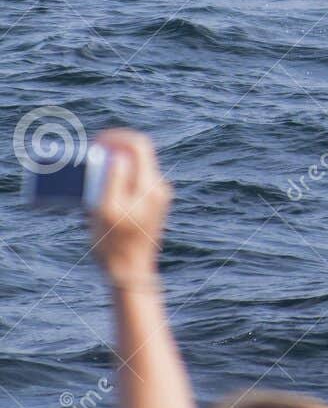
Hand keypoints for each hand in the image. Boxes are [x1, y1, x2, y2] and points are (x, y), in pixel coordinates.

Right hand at [89, 129, 172, 284]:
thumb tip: (118, 155)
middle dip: (112, 149)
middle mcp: (158, 187)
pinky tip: (99, 187)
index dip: (116, 136)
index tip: (95, 141)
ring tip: (90, 171)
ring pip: (136, 167)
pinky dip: (118, 177)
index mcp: (149, 185)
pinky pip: (135, 181)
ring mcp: (157, 196)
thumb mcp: (106, 210)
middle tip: (90, 153)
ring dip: (114, 163)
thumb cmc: (115, 243)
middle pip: (137, 154)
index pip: (138, 144)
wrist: (131, 271)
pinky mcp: (152, 205)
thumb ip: (113, 180)